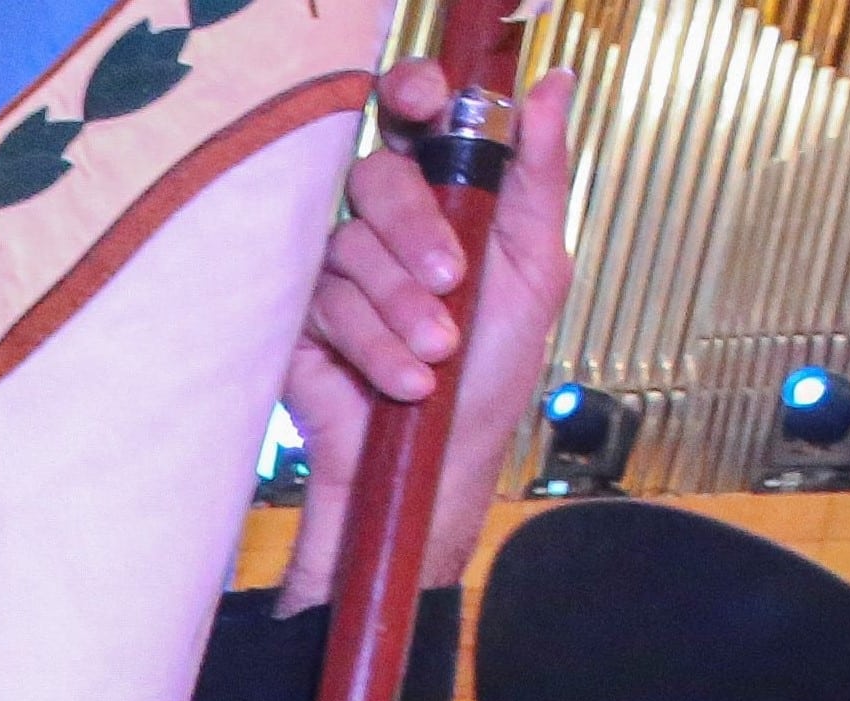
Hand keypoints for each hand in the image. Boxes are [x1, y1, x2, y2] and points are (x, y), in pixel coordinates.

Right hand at [277, 61, 576, 612]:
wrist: (438, 468)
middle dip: (417, 231)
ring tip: (438, 354)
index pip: (413, 118)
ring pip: (350, 249)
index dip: (411, 92)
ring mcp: (335, 271)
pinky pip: (324, 308)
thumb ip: (538, 176)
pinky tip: (405, 381)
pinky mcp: (296, 320)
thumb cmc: (489, 375)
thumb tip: (553, 85)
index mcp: (440, 197)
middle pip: (378, 178)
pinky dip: (374, 347)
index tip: (425, 100)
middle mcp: (382, 225)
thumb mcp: (534, 270)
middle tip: (453, 280)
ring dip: (403, 309)